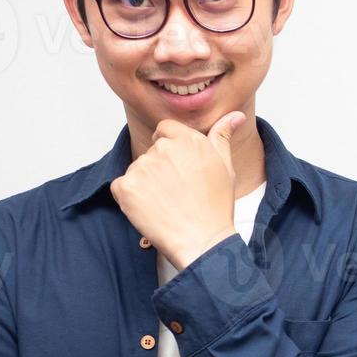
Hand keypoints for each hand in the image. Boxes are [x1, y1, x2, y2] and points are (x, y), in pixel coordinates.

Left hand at [110, 111, 244, 270]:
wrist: (202, 240)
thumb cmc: (216, 207)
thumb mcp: (225, 167)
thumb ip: (222, 136)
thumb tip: (235, 115)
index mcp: (187, 140)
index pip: (164, 130)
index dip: (169, 148)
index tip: (177, 169)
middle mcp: (163, 149)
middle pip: (151, 152)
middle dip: (159, 169)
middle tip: (177, 192)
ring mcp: (142, 167)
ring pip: (137, 170)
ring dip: (145, 184)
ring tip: (166, 203)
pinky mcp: (126, 187)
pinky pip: (121, 186)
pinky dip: (130, 198)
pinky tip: (151, 209)